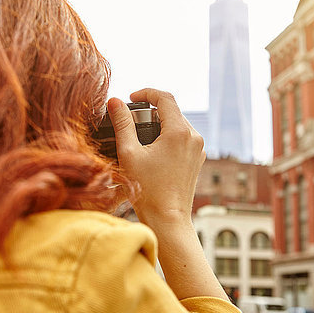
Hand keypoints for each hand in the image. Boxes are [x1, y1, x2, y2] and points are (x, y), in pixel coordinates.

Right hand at [108, 89, 227, 301]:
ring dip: (159, 124)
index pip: (165, 97)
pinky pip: (183, 139)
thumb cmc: (147, 189)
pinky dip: (168, 137)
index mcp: (179, 131)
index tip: (131, 97)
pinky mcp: (197, 160)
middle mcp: (194, 137)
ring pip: (178, 125)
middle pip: (172, 111)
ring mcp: (198, 149)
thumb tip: (115, 101)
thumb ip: (122, 124)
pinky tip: (152, 152)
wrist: (168, 219)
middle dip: (151, 111)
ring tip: (140, 138)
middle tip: (131, 120)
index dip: (146, 92)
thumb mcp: (129, 153)